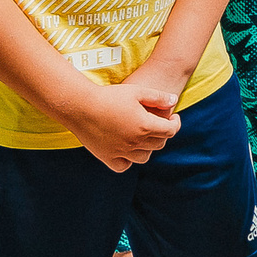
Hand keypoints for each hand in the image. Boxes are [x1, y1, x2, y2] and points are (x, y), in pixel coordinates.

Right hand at [63, 83, 180, 172]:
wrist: (81, 106)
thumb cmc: (109, 96)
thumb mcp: (137, 91)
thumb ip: (158, 97)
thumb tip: (174, 100)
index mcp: (145, 126)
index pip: (170, 131)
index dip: (175, 123)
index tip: (172, 117)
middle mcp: (135, 142)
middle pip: (159, 144)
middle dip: (163, 133)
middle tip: (158, 124)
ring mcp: (121, 152)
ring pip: (144, 157)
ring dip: (148, 148)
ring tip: (143, 136)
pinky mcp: (107, 157)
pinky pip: (124, 166)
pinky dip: (129, 160)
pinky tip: (127, 149)